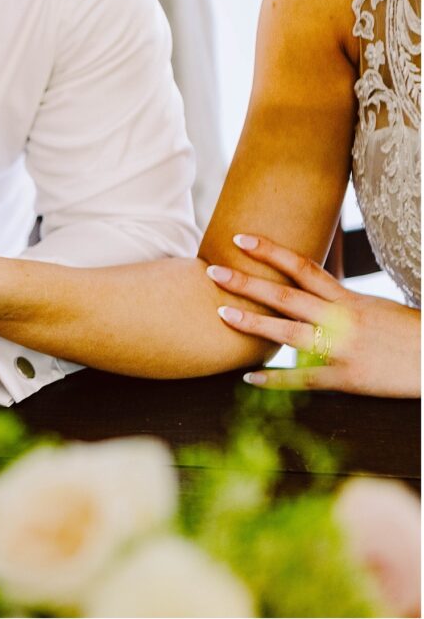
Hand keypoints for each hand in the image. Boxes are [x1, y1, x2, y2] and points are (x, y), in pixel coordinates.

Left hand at [207, 233, 420, 397]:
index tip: (240, 238)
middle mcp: (341, 319)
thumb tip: (309, 289)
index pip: (304, 267)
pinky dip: (274, 380)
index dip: (271, 251)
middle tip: (213, 271)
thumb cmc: (408, 332)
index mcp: (348, 299)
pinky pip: (303, 379)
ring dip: (253, 324)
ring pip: (289, 333)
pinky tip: (248, 378)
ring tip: (221, 314)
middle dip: (248, 283)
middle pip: (286, 296)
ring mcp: (341, 349)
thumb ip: (340, 300)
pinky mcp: (346, 379)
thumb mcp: (375, 307)